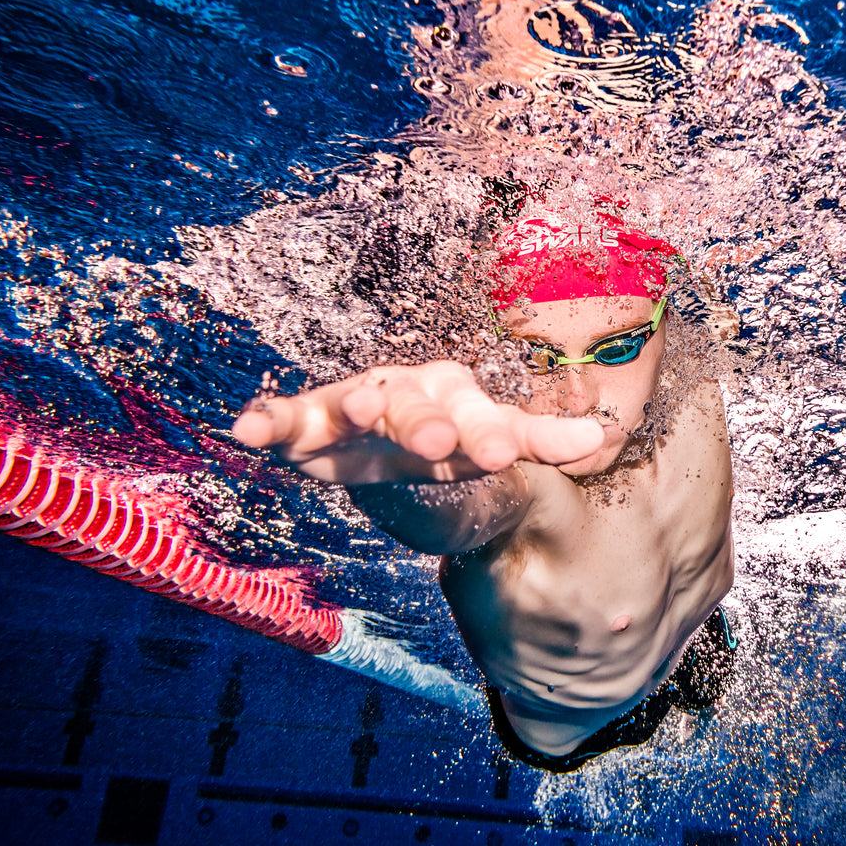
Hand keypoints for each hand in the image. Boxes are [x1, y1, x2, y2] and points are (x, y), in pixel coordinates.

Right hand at [230, 360, 603, 483]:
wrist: (386, 424)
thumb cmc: (447, 430)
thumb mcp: (490, 439)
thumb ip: (539, 441)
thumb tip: (598, 438)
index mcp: (454, 393)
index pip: (477, 413)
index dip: (488, 432)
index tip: (504, 455)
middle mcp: (403, 391)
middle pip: (414, 404)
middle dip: (424, 421)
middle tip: (438, 442)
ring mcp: (351, 404)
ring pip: (352, 402)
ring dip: (354, 407)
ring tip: (359, 412)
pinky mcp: (306, 425)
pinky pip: (286, 419)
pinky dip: (267, 422)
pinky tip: (246, 433)